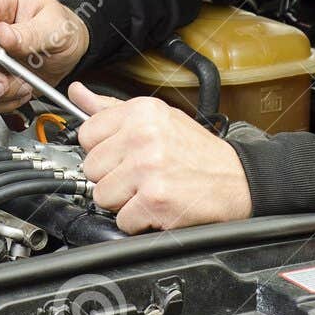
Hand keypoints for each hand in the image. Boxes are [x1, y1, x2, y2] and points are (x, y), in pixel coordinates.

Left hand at [72, 83, 252, 232]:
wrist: (238, 180)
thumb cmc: (197, 151)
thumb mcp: (158, 117)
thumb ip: (112, 108)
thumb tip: (77, 92)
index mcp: (140, 112)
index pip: (86, 134)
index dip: (102, 150)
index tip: (119, 155)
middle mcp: (142, 137)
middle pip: (91, 168)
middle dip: (112, 177)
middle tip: (139, 175)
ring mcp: (148, 169)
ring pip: (102, 196)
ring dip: (123, 201)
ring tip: (149, 190)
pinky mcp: (155, 200)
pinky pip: (122, 220)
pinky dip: (139, 221)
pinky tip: (158, 206)